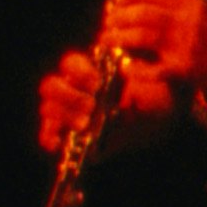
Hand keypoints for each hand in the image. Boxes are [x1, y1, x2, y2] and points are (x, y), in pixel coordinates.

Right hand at [35, 49, 169, 150]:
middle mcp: (74, 89)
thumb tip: (128, 79)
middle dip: (68, 96)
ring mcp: (68, 112)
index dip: (79, 71)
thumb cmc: (157, 100)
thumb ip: (146, 82)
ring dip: (63, 116)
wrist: (159, 124)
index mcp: (90, 71)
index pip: (71, 64)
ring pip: (48, 108)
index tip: (96, 82)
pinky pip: (50, 135)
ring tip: (85, 124)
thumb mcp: (157, 87)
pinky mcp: (68, 134)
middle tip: (91, 106)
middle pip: (51, 85)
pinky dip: (50, 138)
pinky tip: (58, 143)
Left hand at [96, 0, 206, 100]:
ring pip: (138, 36)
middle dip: (117, 17)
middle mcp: (186, 22)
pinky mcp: (183, 70)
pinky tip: (127, 68)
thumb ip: (204, 7)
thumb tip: (204, 1)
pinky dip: (133, 69)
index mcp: (193, 5)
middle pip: (139, 12)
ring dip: (117, 38)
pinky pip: (149, 69)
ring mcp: (183, 46)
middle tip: (110, 23)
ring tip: (108, 41)